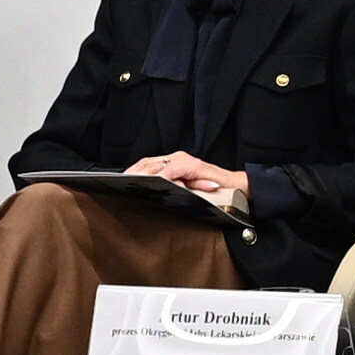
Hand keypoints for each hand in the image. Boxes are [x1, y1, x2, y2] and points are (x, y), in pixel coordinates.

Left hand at [127, 153, 251, 214]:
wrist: (238, 189)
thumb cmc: (212, 193)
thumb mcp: (185, 192)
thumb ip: (169, 190)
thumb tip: (145, 195)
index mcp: (172, 164)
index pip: (146, 165)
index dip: (131, 173)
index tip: (116, 182)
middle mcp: (177, 159)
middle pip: (147, 164)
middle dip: (132, 174)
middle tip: (117, 184)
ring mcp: (185, 161)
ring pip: (157, 165)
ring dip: (142, 174)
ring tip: (130, 183)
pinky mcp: (194, 166)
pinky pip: (174, 170)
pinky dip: (163, 176)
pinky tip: (154, 182)